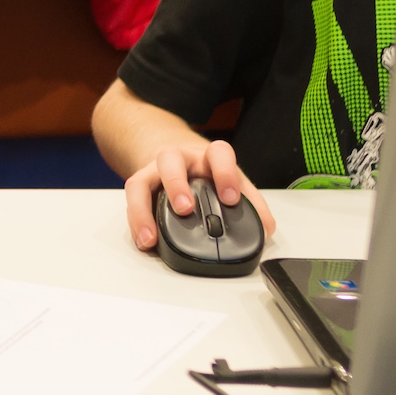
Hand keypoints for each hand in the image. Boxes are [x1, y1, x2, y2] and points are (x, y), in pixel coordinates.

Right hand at [119, 136, 273, 253]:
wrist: (177, 156)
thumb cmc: (207, 174)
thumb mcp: (233, 182)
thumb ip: (252, 204)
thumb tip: (265, 230)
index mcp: (207, 157)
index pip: (218, 153)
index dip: (225, 174)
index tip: (231, 199)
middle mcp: (178, 159)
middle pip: (170, 160)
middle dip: (176, 185)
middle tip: (185, 209)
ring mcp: (154, 171)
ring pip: (141, 179)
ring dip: (145, 207)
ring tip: (153, 234)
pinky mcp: (139, 186)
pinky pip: (131, 200)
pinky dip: (136, 221)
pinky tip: (144, 241)